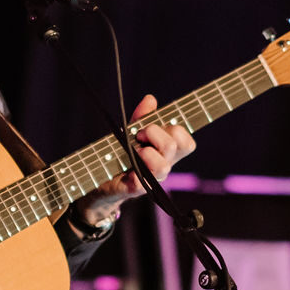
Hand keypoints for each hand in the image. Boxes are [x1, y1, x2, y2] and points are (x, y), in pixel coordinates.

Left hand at [74, 93, 195, 226]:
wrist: (102, 176)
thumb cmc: (123, 152)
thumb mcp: (132, 130)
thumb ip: (142, 116)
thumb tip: (150, 99)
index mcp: (167, 152)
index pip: (186, 143)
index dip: (176, 131)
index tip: (153, 126)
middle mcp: (163, 165)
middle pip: (173, 147)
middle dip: (155, 133)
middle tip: (139, 134)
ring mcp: (151, 179)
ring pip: (163, 167)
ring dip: (147, 153)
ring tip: (134, 151)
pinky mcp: (135, 189)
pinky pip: (140, 184)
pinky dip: (134, 176)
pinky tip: (127, 172)